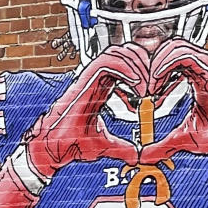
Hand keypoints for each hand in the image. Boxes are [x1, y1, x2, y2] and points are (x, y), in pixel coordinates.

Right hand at [25, 45, 148, 177]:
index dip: (143, 71)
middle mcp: (95, 80)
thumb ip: (124, 148)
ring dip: (136, 65)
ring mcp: (88, 79)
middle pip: (123, 51)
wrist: (53, 148)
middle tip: (154, 84)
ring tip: (146, 87)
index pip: (125, 63)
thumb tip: (138, 156)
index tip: (153, 92)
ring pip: (116, 52)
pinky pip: (106, 62)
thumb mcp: (107, 145)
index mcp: (101, 88)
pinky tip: (137, 87)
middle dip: (144, 63)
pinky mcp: (82, 82)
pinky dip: (126, 69)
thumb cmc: (72, 143)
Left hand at [139, 41, 207, 164]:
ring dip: (155, 65)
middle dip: (150, 65)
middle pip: (169, 46)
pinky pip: (183, 54)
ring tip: (150, 88)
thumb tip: (144, 156)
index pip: (169, 57)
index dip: (152, 72)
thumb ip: (164, 144)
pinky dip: (165, 65)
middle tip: (144, 90)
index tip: (145, 94)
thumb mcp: (187, 137)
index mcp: (197, 74)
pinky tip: (158, 85)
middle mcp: (203, 65)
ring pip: (174, 45)